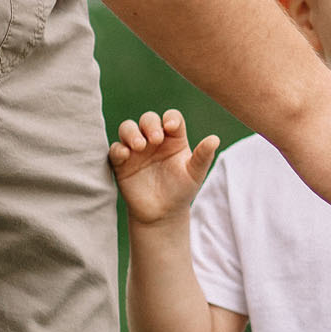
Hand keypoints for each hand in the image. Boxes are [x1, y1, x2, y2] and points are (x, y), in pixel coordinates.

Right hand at [108, 109, 217, 226]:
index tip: (171, 127)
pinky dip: (118, 149)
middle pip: (148, 119)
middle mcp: (154, 140)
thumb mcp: (195, 174)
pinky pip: (115, 149)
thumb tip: (215, 139)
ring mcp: (136, 149)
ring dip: (131, 132)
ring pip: (128, 128)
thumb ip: (203, 156)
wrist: (162, 214)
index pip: (172, 118)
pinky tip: (126, 156)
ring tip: (139, 146)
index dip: (171, 118)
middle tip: (155, 139)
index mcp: (174, 138)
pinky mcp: (122, 162)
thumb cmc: (181, 190)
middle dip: (150, 124)